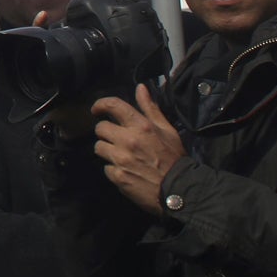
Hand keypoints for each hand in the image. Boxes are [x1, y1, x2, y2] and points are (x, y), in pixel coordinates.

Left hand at [92, 84, 184, 214]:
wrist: (180, 189)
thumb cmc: (174, 157)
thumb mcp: (167, 130)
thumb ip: (150, 108)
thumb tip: (140, 87)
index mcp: (141, 126)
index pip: (113, 106)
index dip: (101, 104)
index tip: (97, 110)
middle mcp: (128, 140)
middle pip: (100, 128)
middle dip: (106, 132)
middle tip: (116, 139)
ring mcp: (121, 159)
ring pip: (99, 148)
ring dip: (107, 150)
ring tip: (121, 156)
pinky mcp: (117, 176)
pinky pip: (106, 168)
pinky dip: (113, 169)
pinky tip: (126, 171)